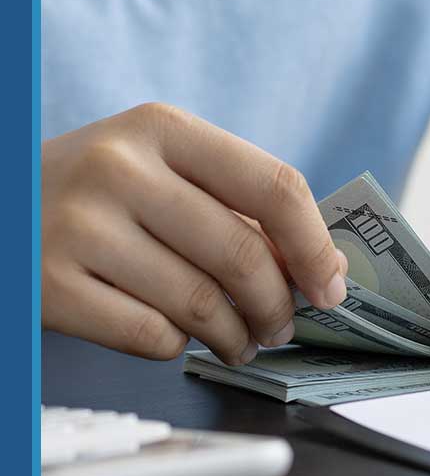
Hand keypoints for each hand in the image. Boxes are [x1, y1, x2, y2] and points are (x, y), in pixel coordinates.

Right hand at [42, 103, 347, 364]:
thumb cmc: (101, 195)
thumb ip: (239, 208)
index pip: (274, 186)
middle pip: (242, 254)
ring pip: (201, 304)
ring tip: (242, 341)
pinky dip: (179, 347)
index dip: (315, 246)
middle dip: (278, 306)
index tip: (332, 287)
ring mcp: (79, 226)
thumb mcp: (162, 171)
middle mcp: (119, 168)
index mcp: (162, 128)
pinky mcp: (50, 285)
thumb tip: (325, 266)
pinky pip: (151, 336)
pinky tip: (180, 338)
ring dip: (237, 336)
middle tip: (282, 327)